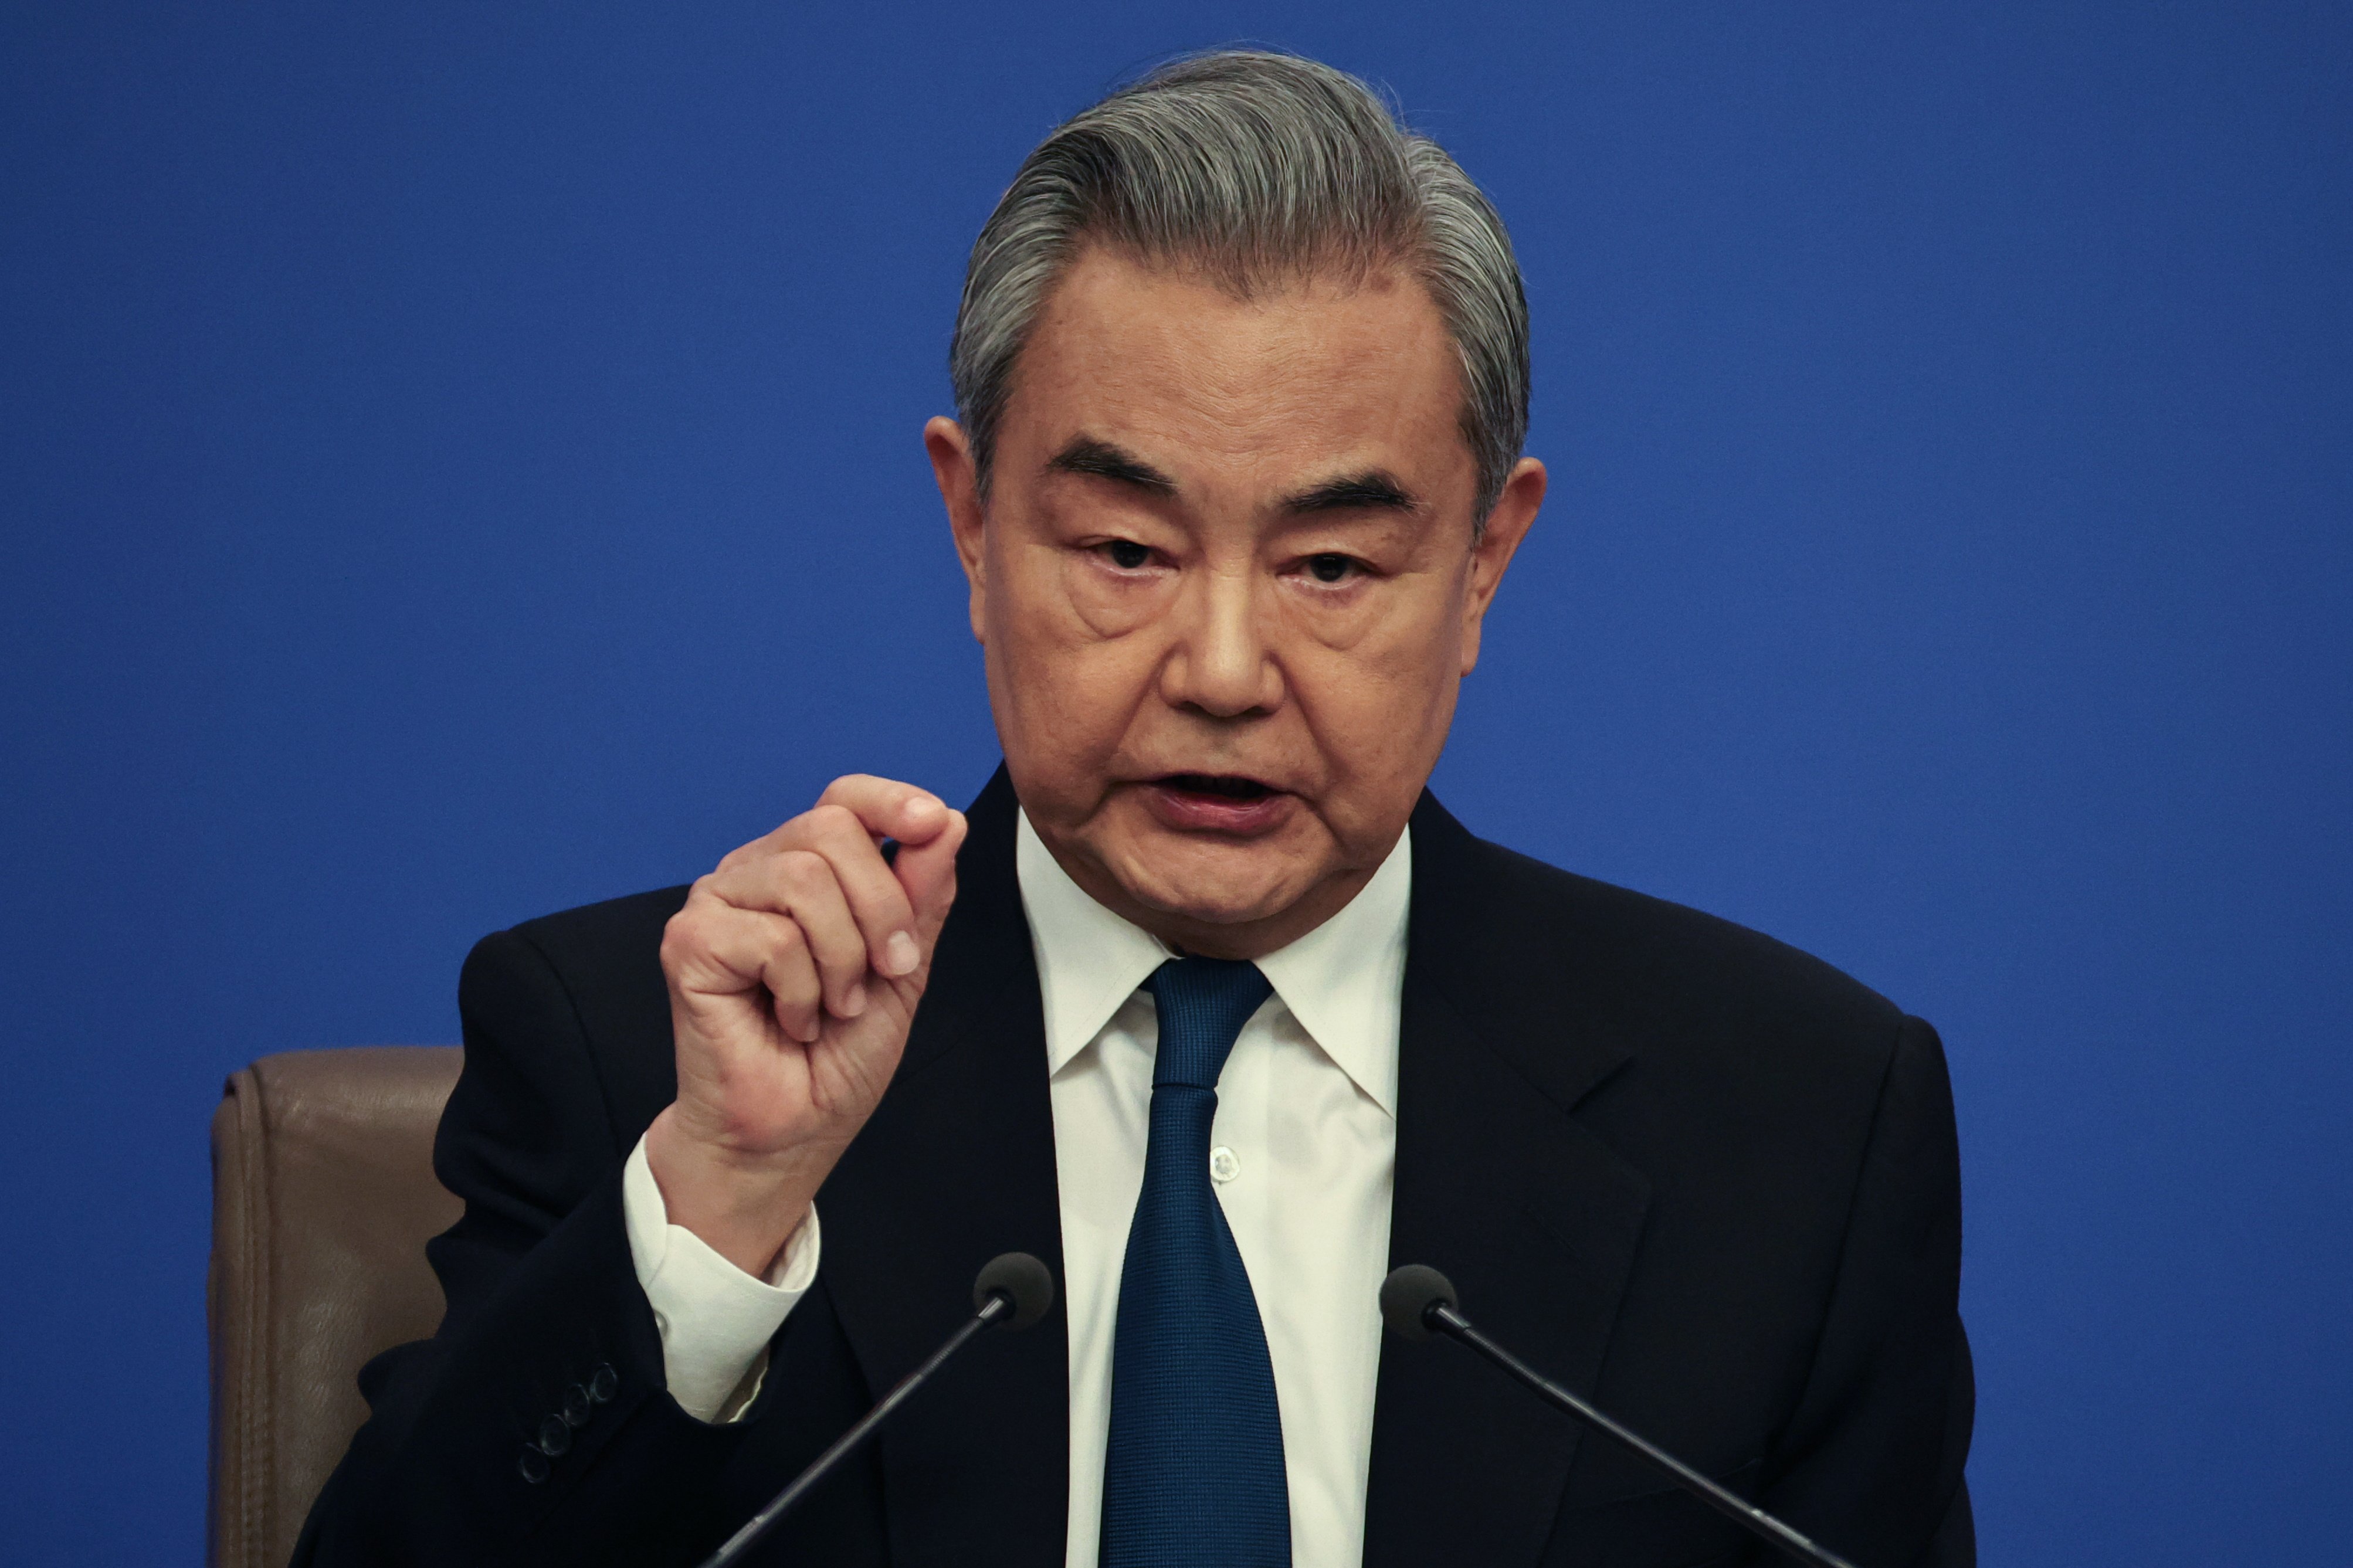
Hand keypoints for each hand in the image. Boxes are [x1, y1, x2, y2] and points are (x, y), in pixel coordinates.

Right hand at [645, 775, 967, 1275]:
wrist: (790, 1131)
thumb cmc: (833, 1058)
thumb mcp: (902, 967)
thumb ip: (921, 895)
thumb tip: (945, 822)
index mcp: (803, 868)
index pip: (842, 798)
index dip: (891, 801)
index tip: (932, 824)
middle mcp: (755, 873)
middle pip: (831, 829)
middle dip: (881, 907)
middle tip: (884, 973)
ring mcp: (717, 903)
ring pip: (804, 878)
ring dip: (842, 957)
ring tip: (835, 1005)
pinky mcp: (689, 942)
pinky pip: (772, 937)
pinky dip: (803, 990)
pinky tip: (792, 1020)